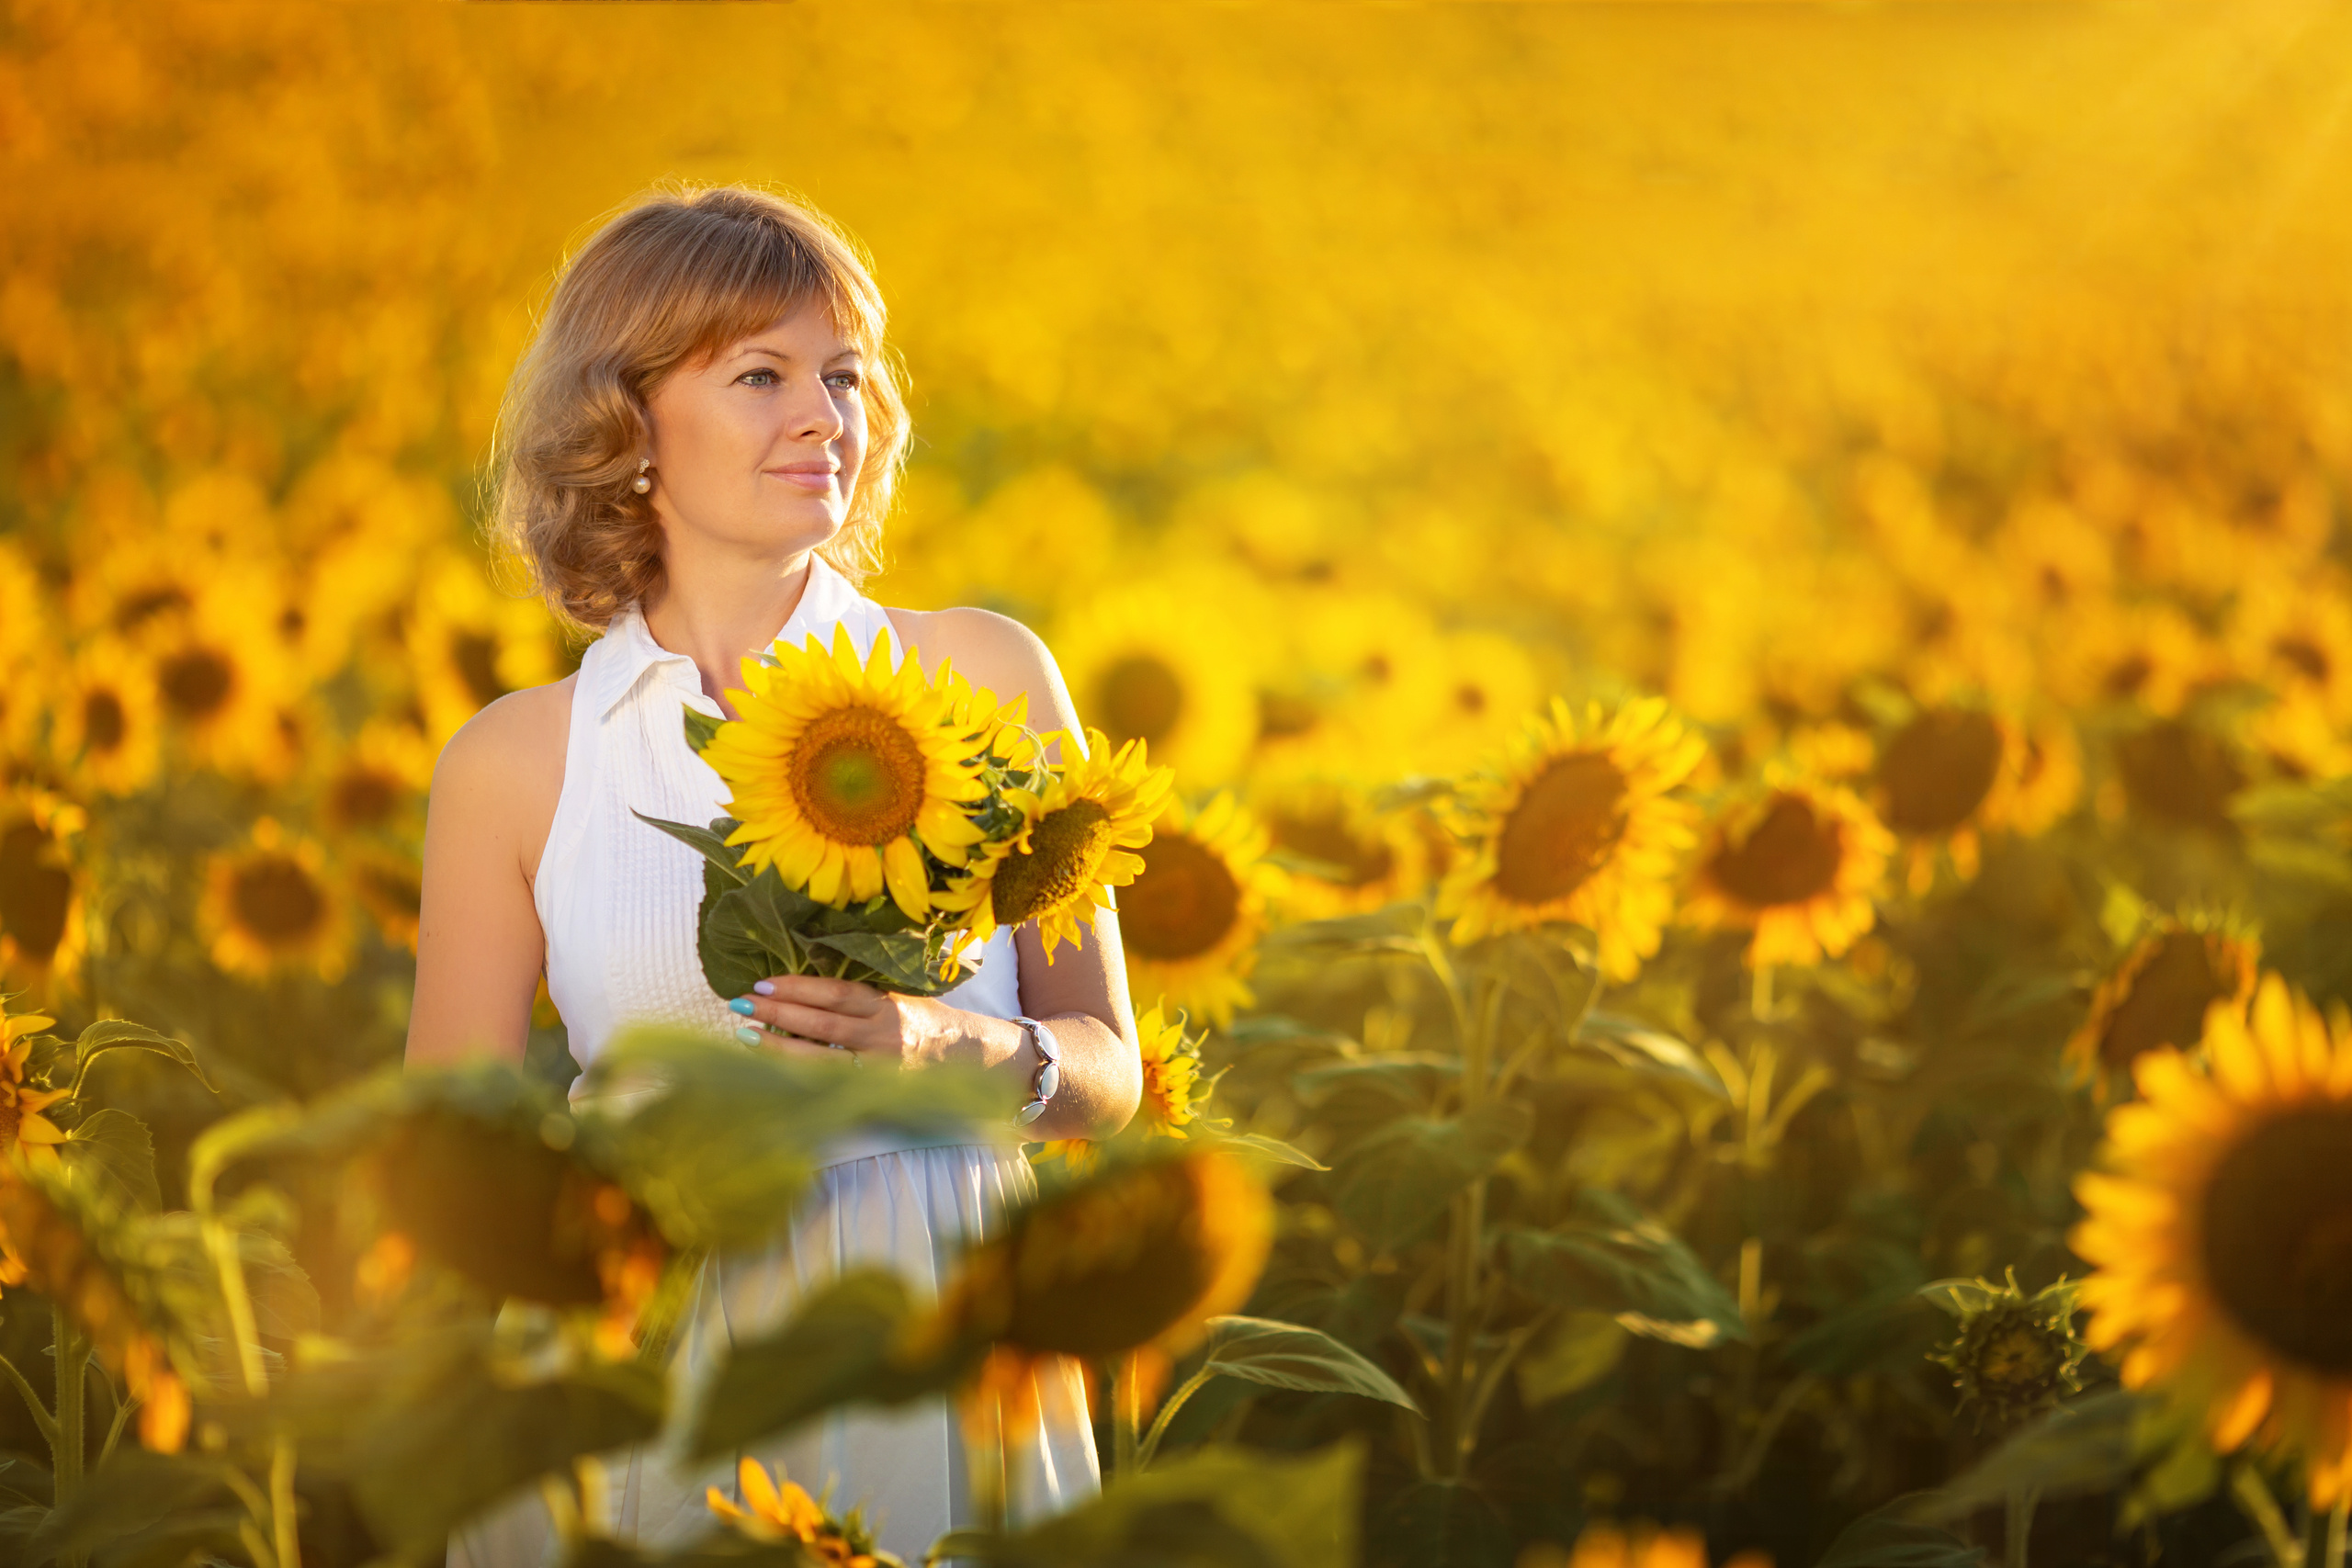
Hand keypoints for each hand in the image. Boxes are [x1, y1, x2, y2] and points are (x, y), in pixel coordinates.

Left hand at [727, 974, 962, 1070]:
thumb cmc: (930, 1023)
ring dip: (780, 1048)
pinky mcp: (876, 1095)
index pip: (837, 994)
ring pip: (822, 1061)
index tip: (763, 983)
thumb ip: (861, 997)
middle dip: (779, 1014)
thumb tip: (803, 987)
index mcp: (889, 1007)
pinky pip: (831, 1087)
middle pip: (823, 1026)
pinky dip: (799, 1079)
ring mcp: (878, 1070)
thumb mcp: (901, 999)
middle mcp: (883, 1037)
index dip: (798, 988)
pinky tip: (772, 1072)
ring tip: (746, 1037)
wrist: (971, 1060)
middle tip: (741, 1004)